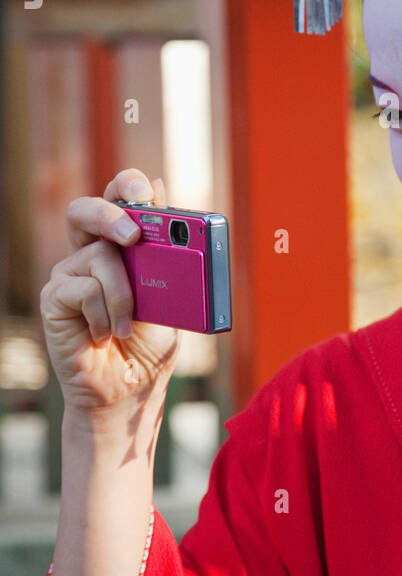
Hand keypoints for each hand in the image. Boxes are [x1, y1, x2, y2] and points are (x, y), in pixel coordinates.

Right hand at [41, 169, 181, 420]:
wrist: (129, 389)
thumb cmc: (151, 343)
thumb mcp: (172, 296)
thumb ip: (168, 255)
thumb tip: (166, 204)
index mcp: (121, 246)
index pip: (118, 197)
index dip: (129, 186)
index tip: (149, 194)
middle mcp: (90, 253)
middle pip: (86, 209)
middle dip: (111, 213)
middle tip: (134, 236)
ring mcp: (69, 274)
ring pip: (99, 257)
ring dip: (124, 294)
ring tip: (130, 326)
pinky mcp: (55, 299)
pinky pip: (84, 290)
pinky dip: (105, 314)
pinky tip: (106, 334)